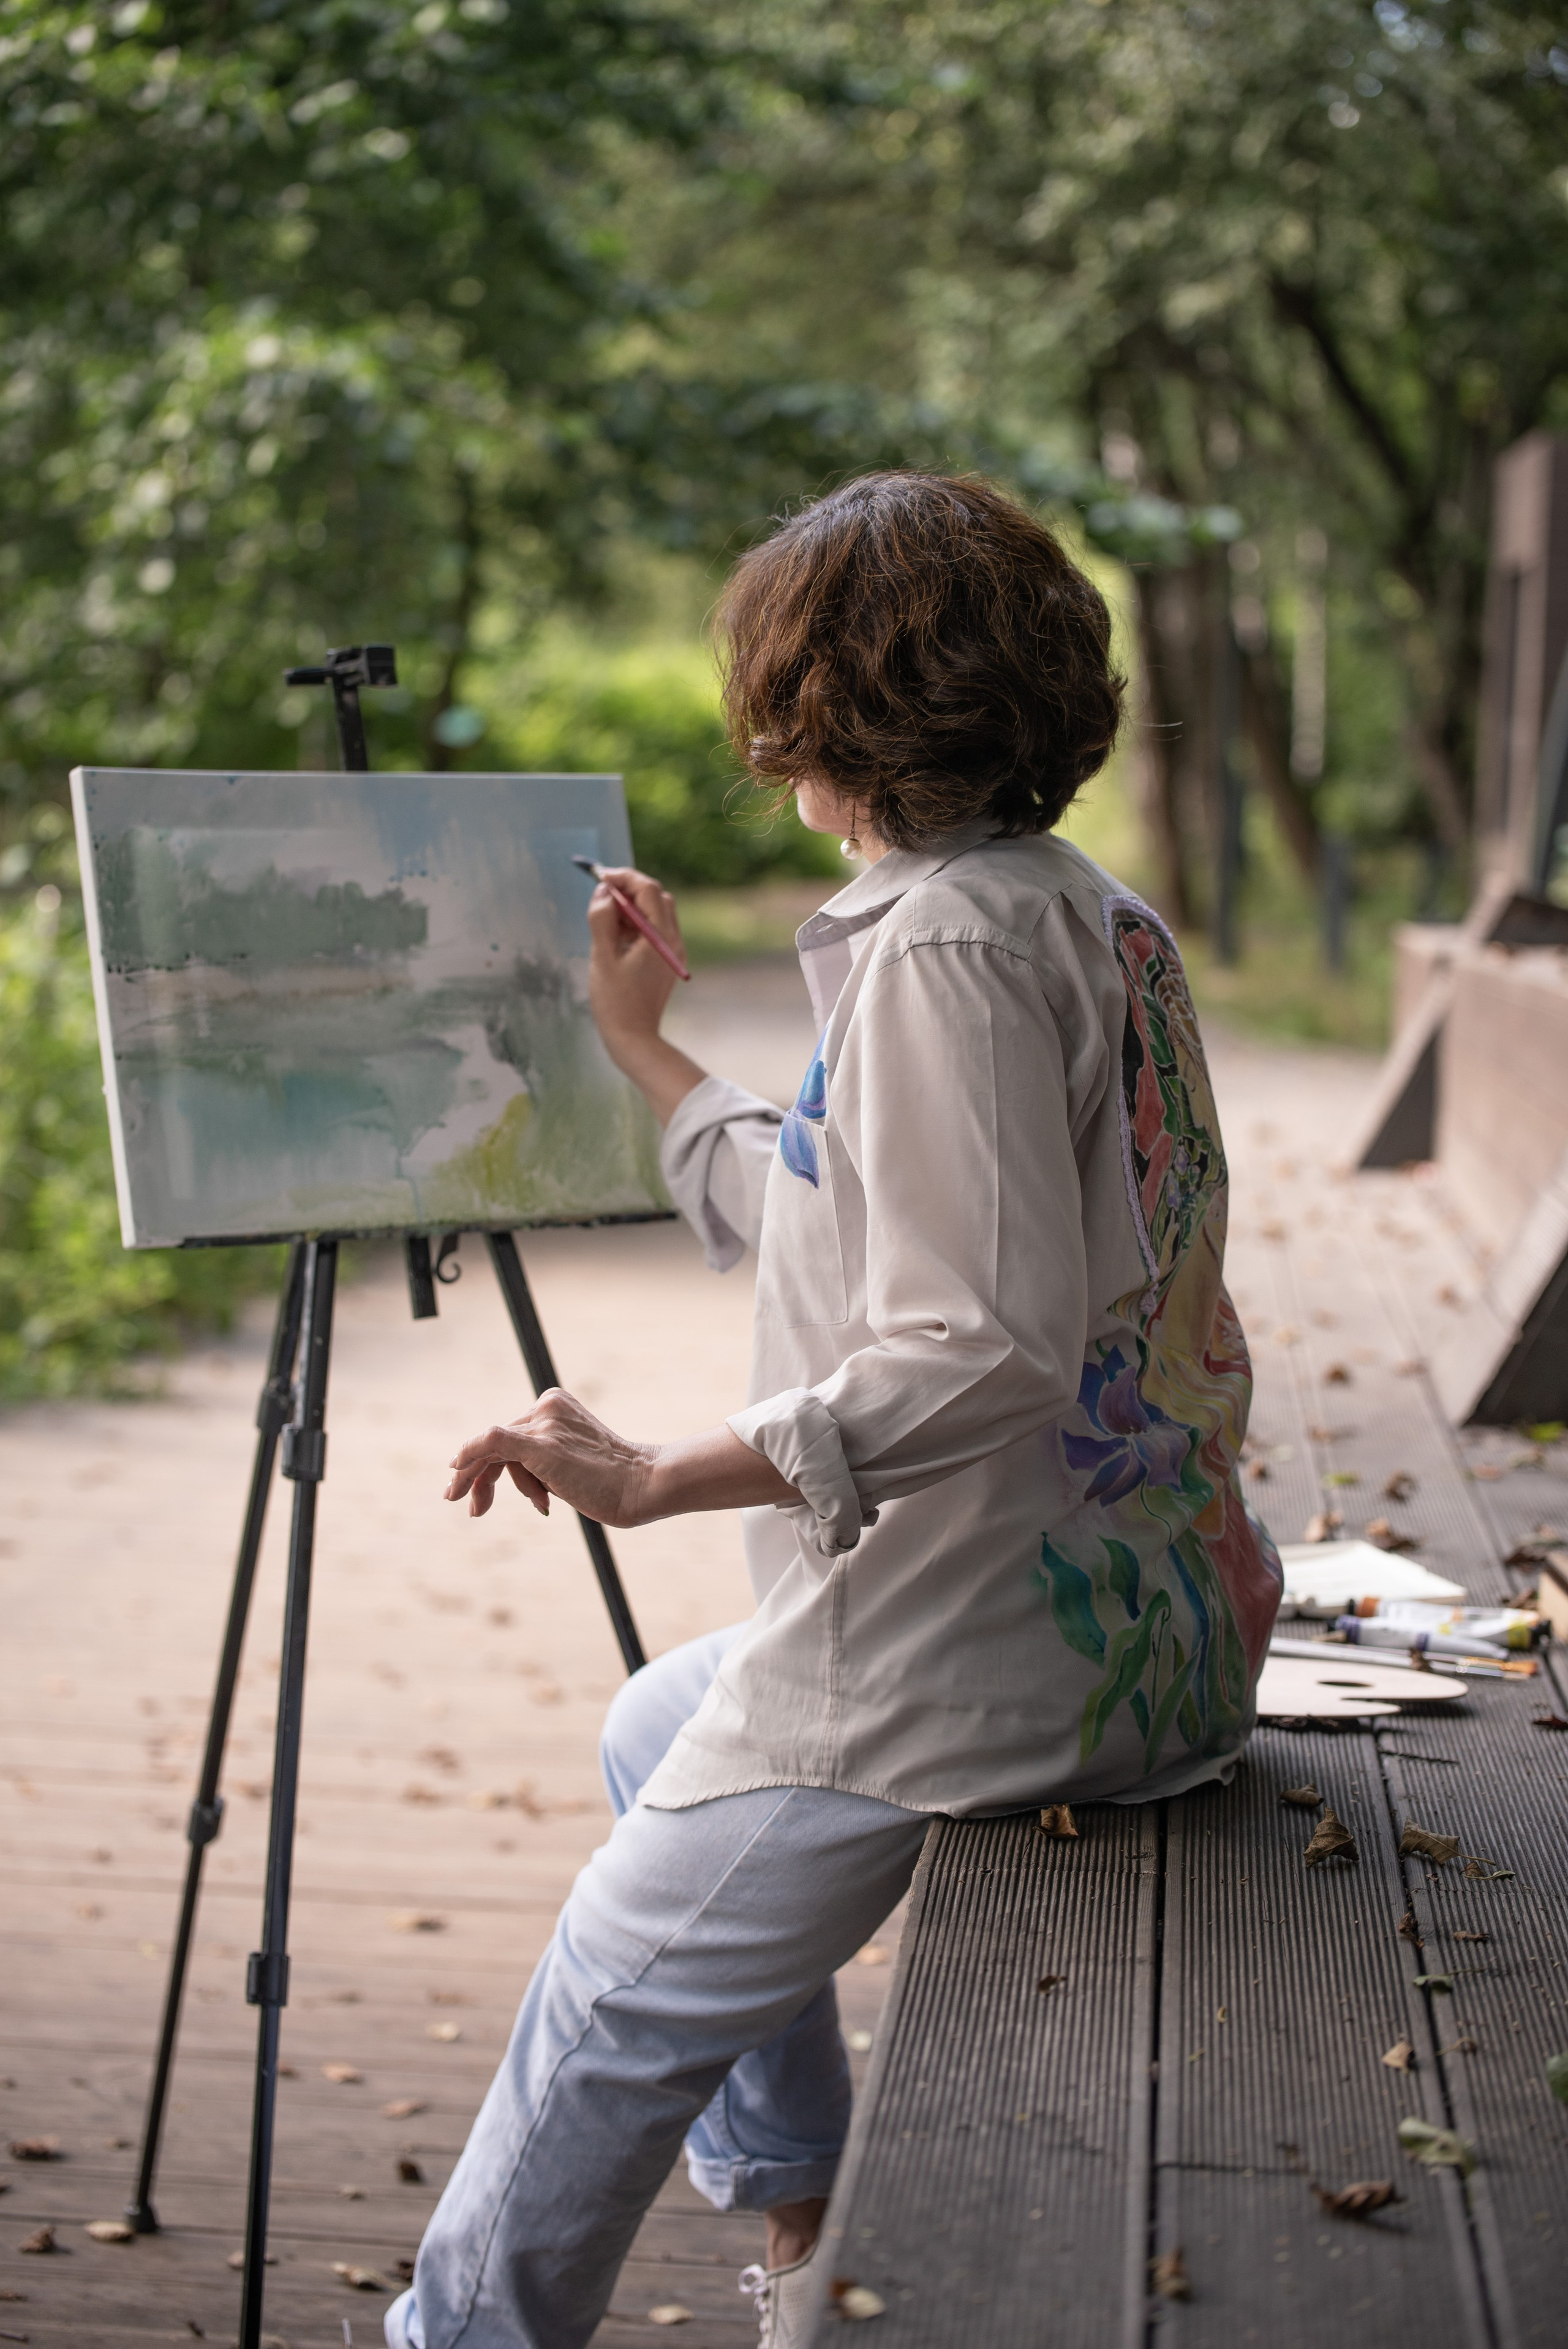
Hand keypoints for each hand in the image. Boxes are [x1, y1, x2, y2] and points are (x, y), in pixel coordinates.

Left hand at [446, 1389, 657, 1526]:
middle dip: (476, 1474)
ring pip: (492, 1450)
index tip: (477, 1493)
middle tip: (454, 1499)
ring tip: (477, 1510)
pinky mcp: (541, 1444)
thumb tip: (519, 1479)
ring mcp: (544, 1424)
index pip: (512, 1435)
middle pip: (497, 1442)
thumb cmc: (614, 1483)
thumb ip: (544, 1462)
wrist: (642, 1486)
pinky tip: (453, 1468)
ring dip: (477, 1480)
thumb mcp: (572, 1464)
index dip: (490, 1465)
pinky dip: (469, 1453)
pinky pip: (491, 1441)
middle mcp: (547, 1408)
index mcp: (556, 1406)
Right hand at [585, 866, 707, 1125]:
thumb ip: (602, 920)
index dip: (623, 877)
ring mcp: (672, 951)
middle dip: (629, 889)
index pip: (648, 889)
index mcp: (661, 937)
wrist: (634, 1039)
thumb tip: (603, 891)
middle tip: (602, 894)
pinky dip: (636, 923)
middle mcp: (673, 940)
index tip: (599, 878)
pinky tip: (616, 937)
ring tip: (606, 919)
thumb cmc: (616, 1003)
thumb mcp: (602, 958)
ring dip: (631, 907)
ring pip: (656, 912)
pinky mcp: (666, 961)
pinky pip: (654, 930)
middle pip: (656, 897)